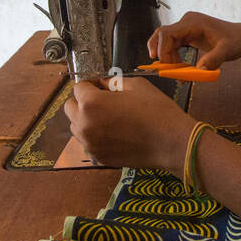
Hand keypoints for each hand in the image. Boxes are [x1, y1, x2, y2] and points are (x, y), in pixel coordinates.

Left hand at [62, 77, 194, 173]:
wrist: (170, 142)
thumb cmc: (156, 110)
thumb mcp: (136, 85)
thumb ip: (113, 83)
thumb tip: (103, 84)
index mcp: (91, 102)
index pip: (78, 87)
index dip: (90, 84)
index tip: (100, 86)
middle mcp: (84, 124)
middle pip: (70, 108)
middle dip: (82, 102)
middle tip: (102, 101)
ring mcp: (90, 144)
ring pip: (76, 127)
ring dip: (86, 119)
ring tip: (108, 118)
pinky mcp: (98, 157)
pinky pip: (88, 142)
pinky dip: (96, 136)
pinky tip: (115, 133)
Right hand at [148, 11, 240, 69]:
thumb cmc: (236, 40)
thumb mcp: (227, 51)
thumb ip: (214, 60)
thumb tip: (199, 70)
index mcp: (194, 22)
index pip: (168, 33)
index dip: (162, 50)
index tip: (166, 67)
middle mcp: (187, 22)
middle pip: (162, 36)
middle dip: (161, 54)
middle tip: (165, 71)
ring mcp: (186, 28)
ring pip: (164, 41)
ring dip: (166, 58)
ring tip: (177, 73)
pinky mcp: (187, 34)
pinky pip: (172, 45)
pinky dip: (171, 57)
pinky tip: (178, 68)